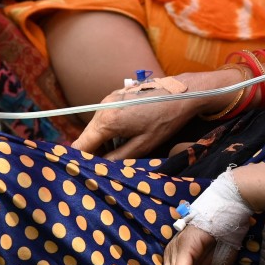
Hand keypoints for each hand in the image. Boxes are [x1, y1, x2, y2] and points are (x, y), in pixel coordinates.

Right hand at [71, 79, 196, 158]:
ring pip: (96, 126)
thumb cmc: (166, 120)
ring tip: (123, 149)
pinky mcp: (116, 95)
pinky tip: (127, 134)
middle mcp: (103, 107)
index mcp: (107, 120)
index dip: (81, 161)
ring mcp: (109, 98)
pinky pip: (105, 116)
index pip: (80, 146)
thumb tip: (101, 167)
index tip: (86, 171)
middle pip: (87, 136)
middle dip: (95, 152)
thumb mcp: (143, 145)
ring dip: (104, 141)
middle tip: (109, 165)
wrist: (183, 93)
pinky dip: (111, 128)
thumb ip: (118, 158)